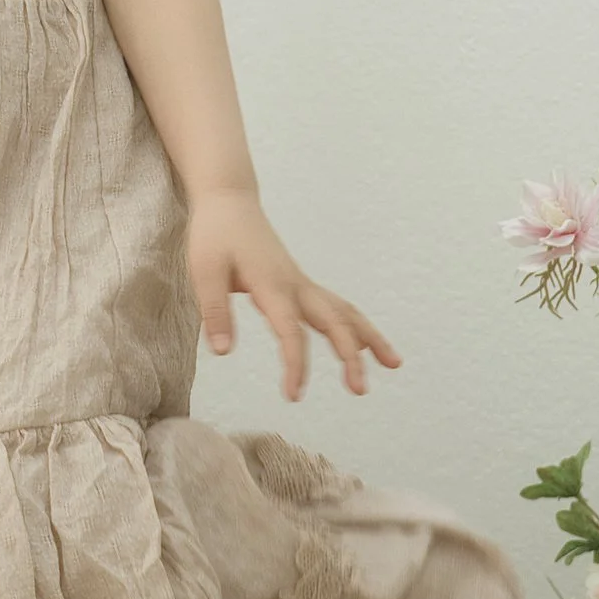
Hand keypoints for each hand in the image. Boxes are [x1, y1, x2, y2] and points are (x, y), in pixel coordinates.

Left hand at [186, 188, 400, 398]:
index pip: (291, 333)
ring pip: (345, 312)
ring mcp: (302, 283)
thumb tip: (222, 352)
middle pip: (334, 321)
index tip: (294, 396)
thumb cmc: (214, 235)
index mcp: (272, 286)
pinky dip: (354, 325)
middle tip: (360, 390)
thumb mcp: (203, 271)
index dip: (296, 366)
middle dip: (350, 356)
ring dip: (370, 337)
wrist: (229, 202)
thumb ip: (215, 311)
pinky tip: (363, 344)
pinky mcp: (300, 283)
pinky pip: (336, 306)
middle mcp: (295, 286)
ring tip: (394, 364)